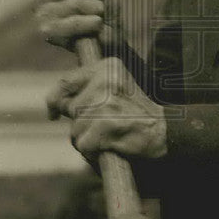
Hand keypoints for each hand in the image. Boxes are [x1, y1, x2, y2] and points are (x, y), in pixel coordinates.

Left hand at [46, 57, 166, 161]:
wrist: (166, 132)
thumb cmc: (137, 114)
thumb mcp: (115, 89)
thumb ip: (87, 90)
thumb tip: (52, 105)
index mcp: (107, 67)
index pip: (66, 82)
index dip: (54, 100)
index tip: (52, 112)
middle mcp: (105, 80)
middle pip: (70, 109)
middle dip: (80, 122)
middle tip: (105, 125)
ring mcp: (105, 102)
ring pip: (75, 129)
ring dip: (88, 138)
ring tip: (111, 135)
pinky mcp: (105, 125)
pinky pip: (83, 145)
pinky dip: (93, 151)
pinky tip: (111, 146)